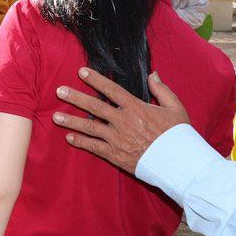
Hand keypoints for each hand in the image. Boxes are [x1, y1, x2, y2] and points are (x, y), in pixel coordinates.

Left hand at [53, 68, 189, 172]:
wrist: (180, 163)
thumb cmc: (179, 135)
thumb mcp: (175, 108)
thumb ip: (162, 90)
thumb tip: (153, 74)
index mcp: (136, 108)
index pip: (111, 90)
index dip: (95, 79)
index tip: (81, 72)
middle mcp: (123, 121)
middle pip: (94, 107)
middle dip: (75, 97)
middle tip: (59, 91)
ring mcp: (117, 139)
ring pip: (90, 127)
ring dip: (71, 121)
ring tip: (55, 116)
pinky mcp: (116, 155)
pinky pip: (94, 147)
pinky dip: (81, 142)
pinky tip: (69, 137)